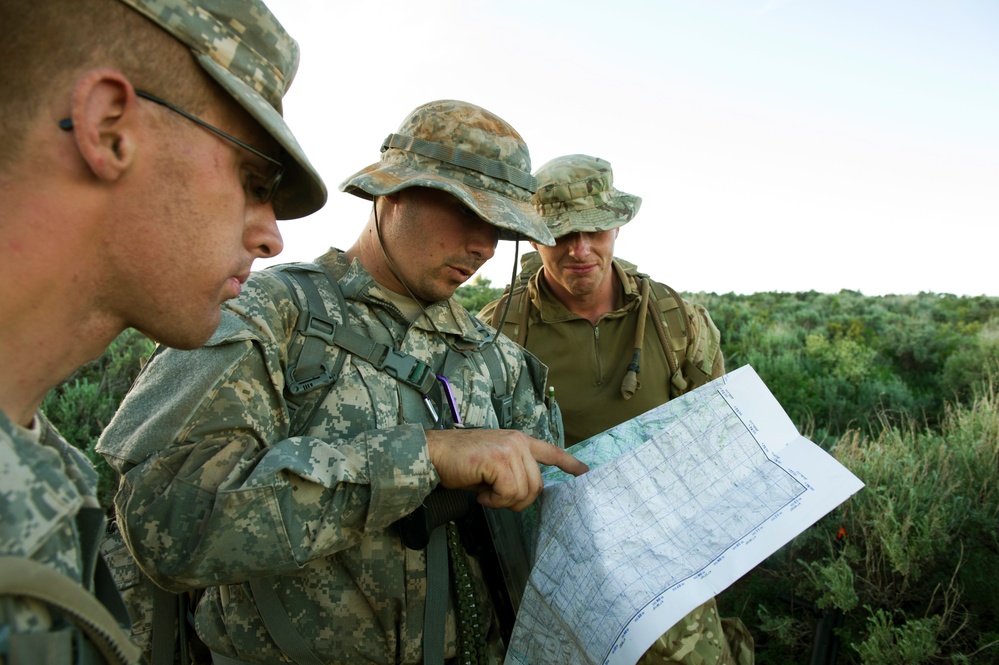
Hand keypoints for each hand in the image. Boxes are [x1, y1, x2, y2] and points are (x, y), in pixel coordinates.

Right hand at [426, 429, 587, 511]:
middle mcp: (518, 441)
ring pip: (524, 492)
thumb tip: (526, 494)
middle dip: (517, 500)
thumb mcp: (493, 465)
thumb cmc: (459, 463)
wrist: (434, 454)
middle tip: (494, 497)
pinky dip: (494, 501)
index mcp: (518, 441)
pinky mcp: (500, 459)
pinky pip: (509, 493)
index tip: (586, 473)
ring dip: (503, 501)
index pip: (551, 451)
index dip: (570, 464)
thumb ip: (513, 473)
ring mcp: (510, 448)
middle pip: (537, 486)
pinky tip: (481, 493)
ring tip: (485, 491)